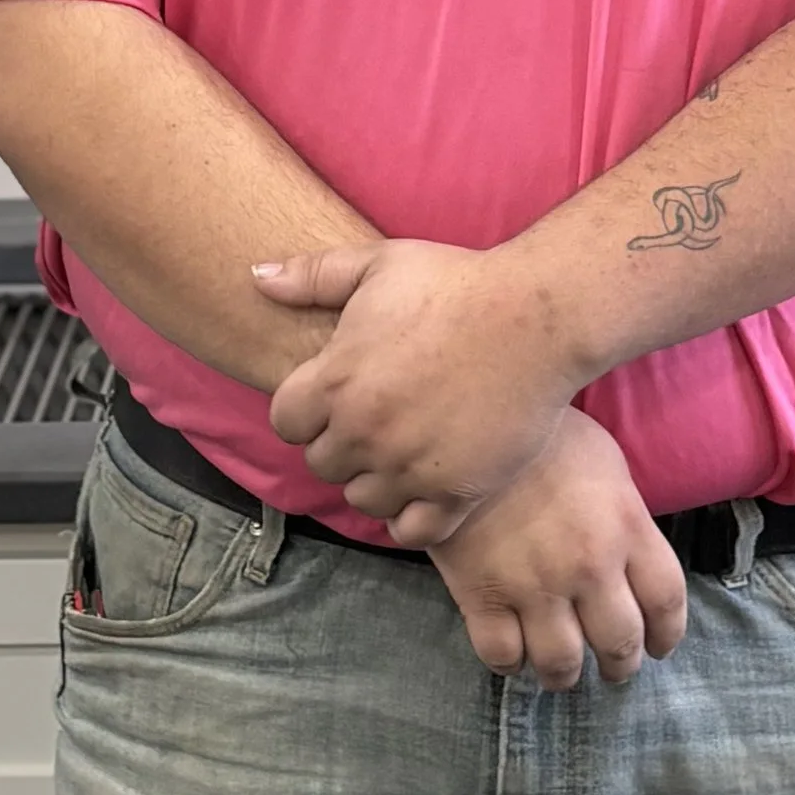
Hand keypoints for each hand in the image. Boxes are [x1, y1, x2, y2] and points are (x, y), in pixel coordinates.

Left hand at [257, 237, 583, 543]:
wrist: (537, 317)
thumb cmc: (458, 282)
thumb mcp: (379, 264)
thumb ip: (312, 275)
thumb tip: (257, 278)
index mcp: (336, 381)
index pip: (286, 422)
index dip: (307, 410)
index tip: (336, 396)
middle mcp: (364, 431)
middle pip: (323, 463)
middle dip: (342, 443)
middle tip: (377, 420)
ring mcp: (409, 467)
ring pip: (363, 498)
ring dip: (376, 479)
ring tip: (404, 450)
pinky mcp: (455, 493)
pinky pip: (412, 530)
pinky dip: (413, 516)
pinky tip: (428, 485)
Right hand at [426, 409, 687, 688]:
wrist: (469, 420)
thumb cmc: (543, 435)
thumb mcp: (605, 462)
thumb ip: (625, 517)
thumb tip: (632, 559)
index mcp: (626, 528)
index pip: (666, 602)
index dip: (666, 635)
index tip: (658, 647)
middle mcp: (588, 566)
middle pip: (620, 643)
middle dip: (620, 665)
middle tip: (612, 667)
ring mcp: (534, 585)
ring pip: (562, 664)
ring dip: (565, 676)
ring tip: (560, 671)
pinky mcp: (481, 594)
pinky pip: (502, 656)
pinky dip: (511, 664)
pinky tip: (512, 651)